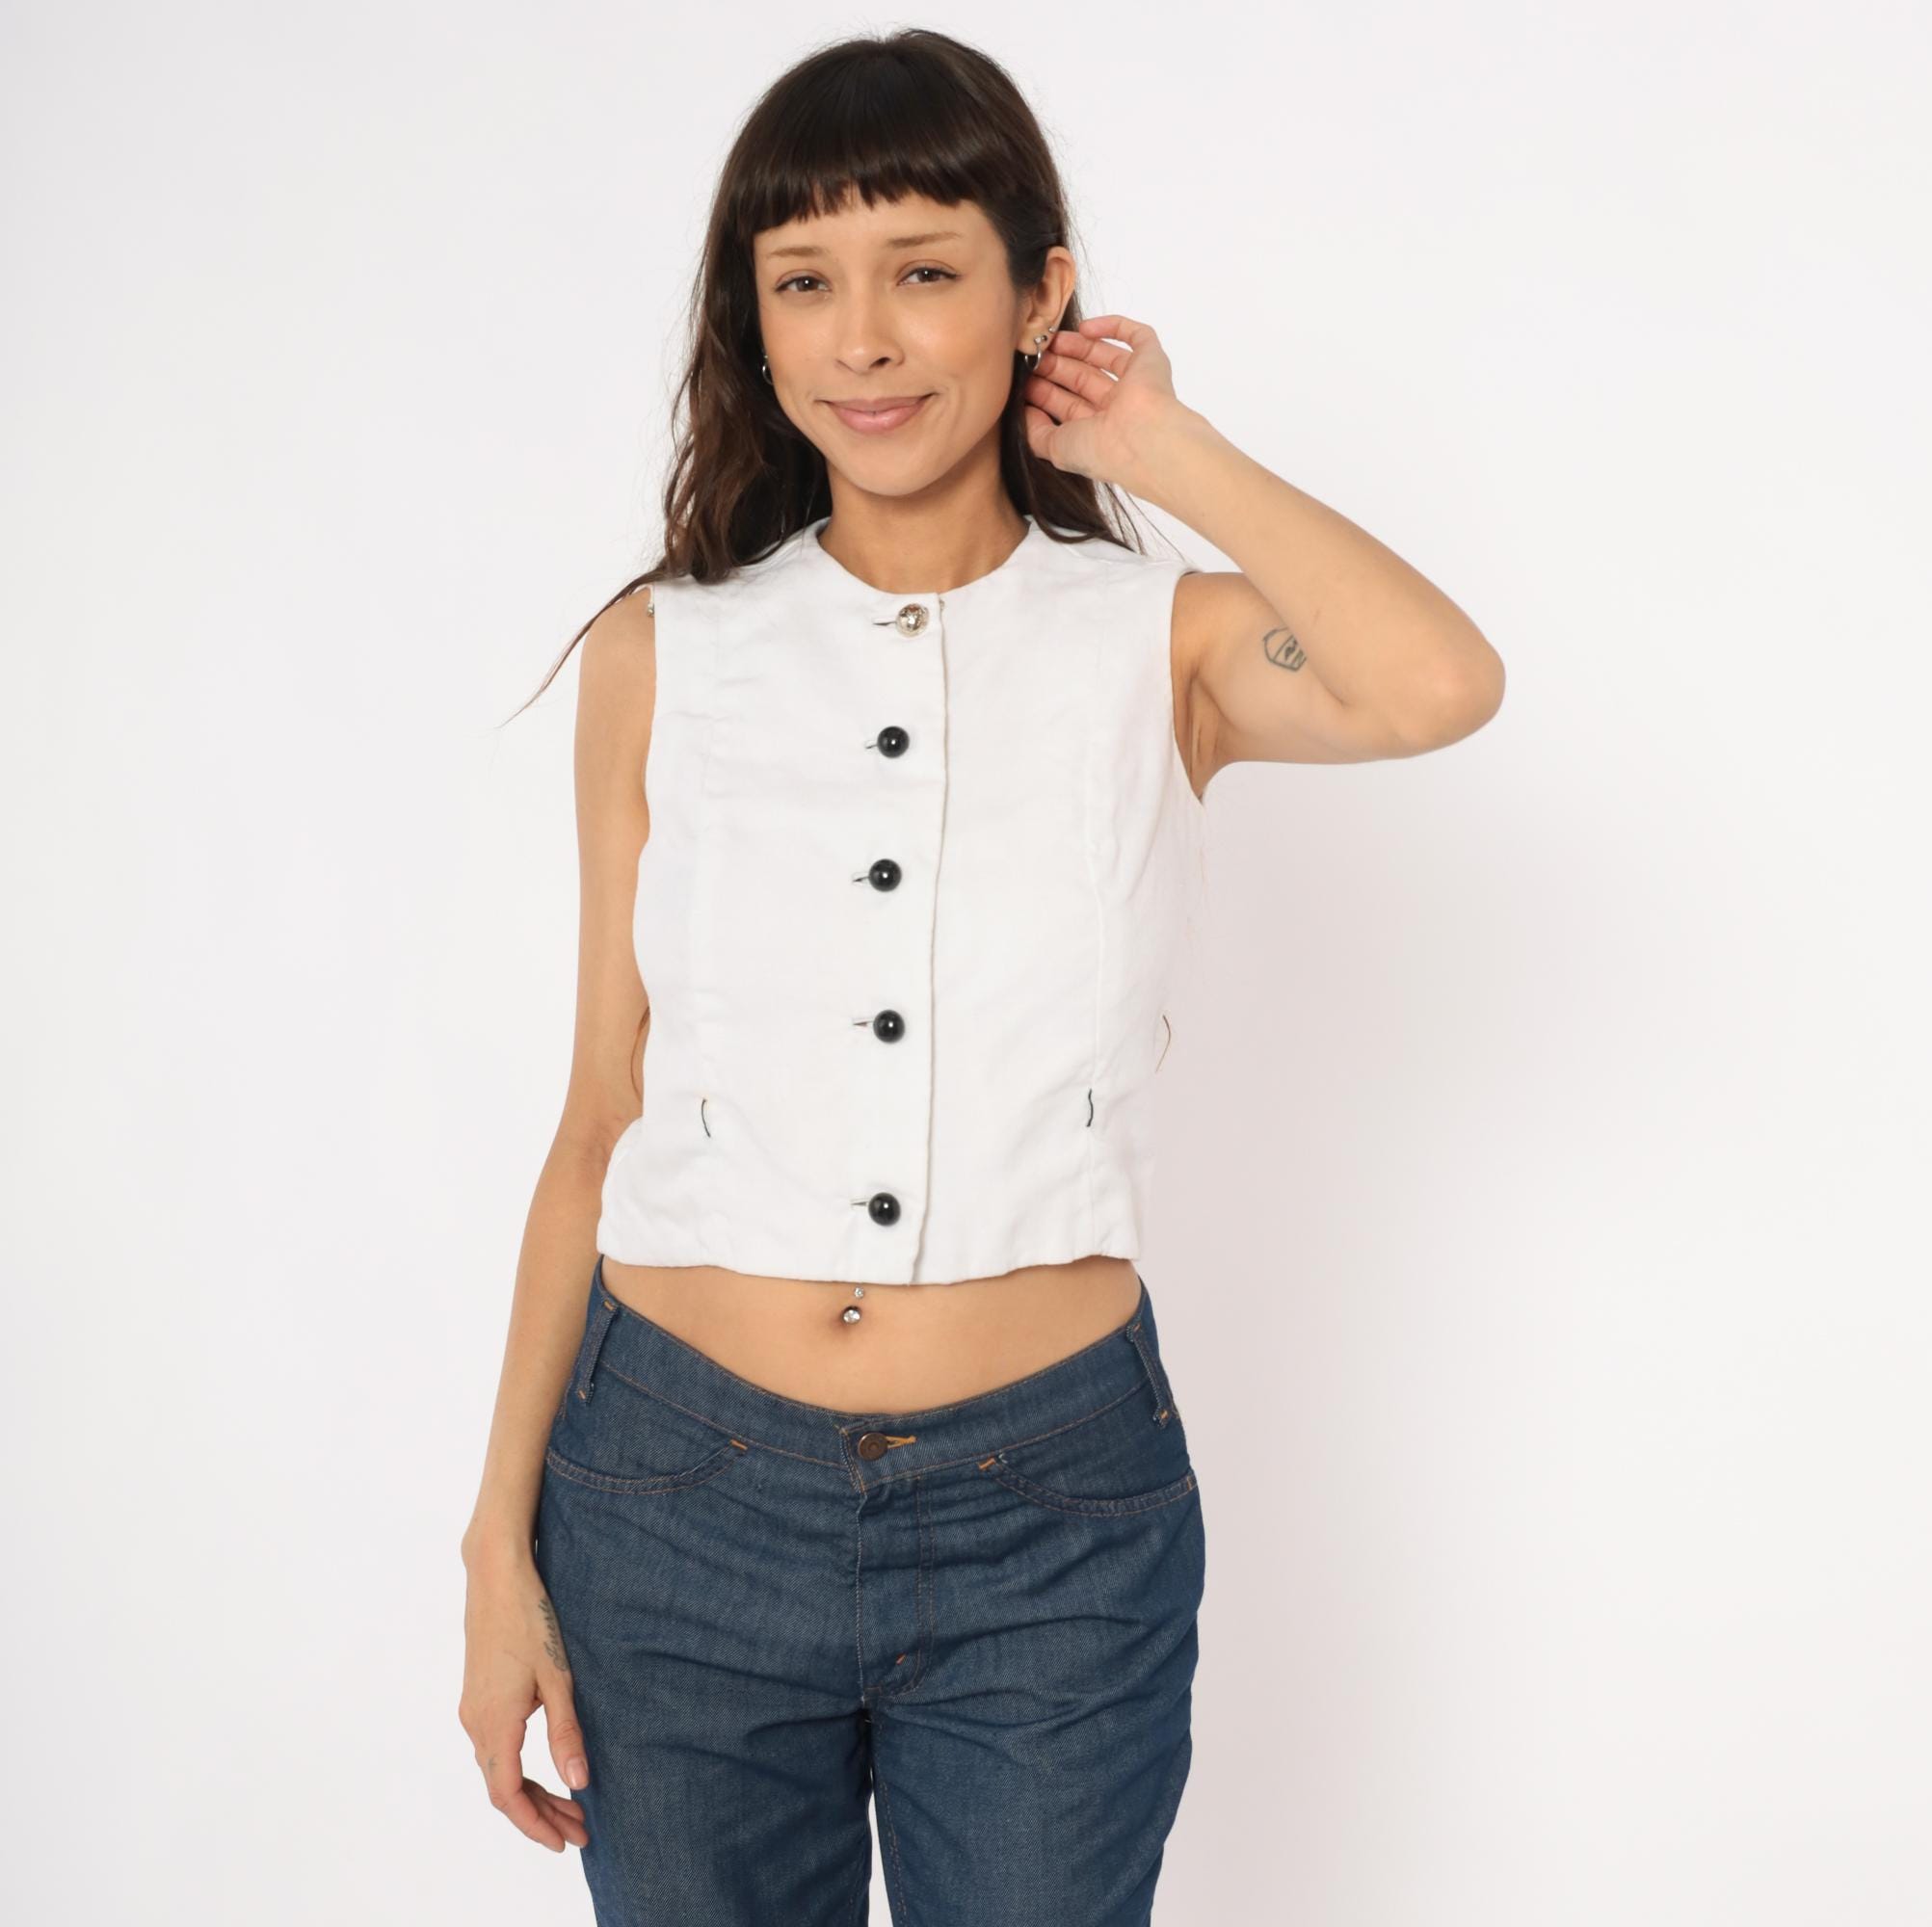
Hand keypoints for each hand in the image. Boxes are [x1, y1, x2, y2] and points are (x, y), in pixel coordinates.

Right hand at [458, 1550, 590, 1852]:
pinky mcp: (477, 1696)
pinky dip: (520, 1769)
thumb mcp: (557, 1677)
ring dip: (532, 1793)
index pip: (508, 1796)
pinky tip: (546, 1767)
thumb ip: (566, 1732)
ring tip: (571, 1805)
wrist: (495, 1576)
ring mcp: (472, 1710)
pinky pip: (495, 1750)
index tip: (566, 1841)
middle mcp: (475, 1723)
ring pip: (499, 1770)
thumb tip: (579, 1783)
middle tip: (580, 1828)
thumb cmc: (530, 1619)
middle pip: (504, 1789)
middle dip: (541, 1814)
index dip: (536, 1825)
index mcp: (495, 1724)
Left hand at [1020, 313, 1197, 492]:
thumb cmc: (1101, 450)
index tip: (1024, 379)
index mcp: (1098, 431)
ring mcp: (1135, 383)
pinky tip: (1086, 328)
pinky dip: (1113, 326)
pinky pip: (1137, 336)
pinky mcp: (1152, 361)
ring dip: (1077, 346)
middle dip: (1056, 365)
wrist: (1141, 440)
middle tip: (1034, 354)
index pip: (1068, 404)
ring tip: (1052, 339)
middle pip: (1082, 378)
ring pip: (1104, 356)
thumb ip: (1035, 433)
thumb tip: (1024, 412)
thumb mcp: (1055, 448)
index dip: (1045, 391)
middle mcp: (1117, 408)